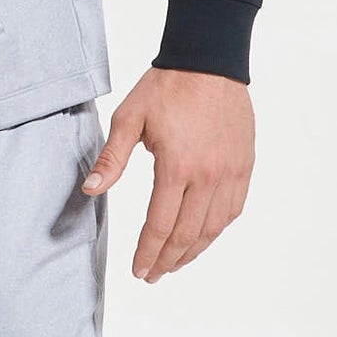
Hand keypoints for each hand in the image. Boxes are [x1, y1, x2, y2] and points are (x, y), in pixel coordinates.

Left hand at [80, 67, 254, 281]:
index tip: (138, 271)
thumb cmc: (166, 88)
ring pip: (213, 228)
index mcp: (177, 167)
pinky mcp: (244, 165)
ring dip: (193, 252)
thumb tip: (91, 191)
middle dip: (167, 261)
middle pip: (187, 234)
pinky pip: (233, 209)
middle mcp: (208, 176)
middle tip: (153, 275)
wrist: (210, 62)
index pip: (159, 226)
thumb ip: (111, 159)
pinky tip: (203, 237)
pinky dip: (217, 230)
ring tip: (174, 264)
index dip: (147, 254)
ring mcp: (231, 172)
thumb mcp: (129, 119)